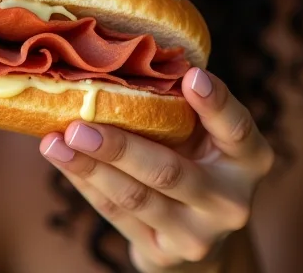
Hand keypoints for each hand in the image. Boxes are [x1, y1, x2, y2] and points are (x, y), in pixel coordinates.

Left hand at [40, 69, 273, 271]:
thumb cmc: (194, 157)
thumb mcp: (201, 132)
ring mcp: (199, 234)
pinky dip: (86, 184)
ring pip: (136, 198)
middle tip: (78, 125)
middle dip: (119, 148)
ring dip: (89, 168)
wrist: (200, 235)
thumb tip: (116, 51)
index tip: (192, 75)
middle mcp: (230, 200)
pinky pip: (117, 215)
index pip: (237, 128)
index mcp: (248, 158)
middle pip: (170, 171)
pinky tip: (63, 161)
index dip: (217, 103)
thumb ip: (177, 103)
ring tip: (54, 142)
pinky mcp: (165, 255)